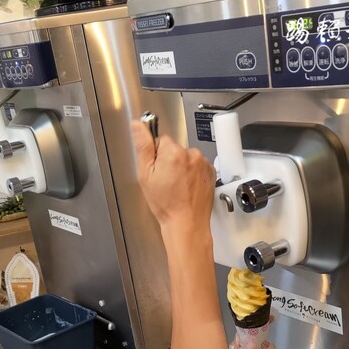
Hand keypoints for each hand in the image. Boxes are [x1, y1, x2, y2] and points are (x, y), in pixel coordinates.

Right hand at [130, 120, 215, 238]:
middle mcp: (191, 154)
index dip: (156, 157)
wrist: (186, 223)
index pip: (161, 140)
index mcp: (173, 152)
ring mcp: (203, 163)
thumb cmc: (167, 204)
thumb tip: (138, 124)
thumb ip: (143, 146)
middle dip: (169, 161)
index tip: (157, 172)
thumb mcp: (145, 175)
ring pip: (186, 158)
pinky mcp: (210, 172)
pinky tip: (187, 188)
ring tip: (177, 187)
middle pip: (175, 148)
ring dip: (182, 168)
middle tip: (166, 182)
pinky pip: (197, 167)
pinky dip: (192, 175)